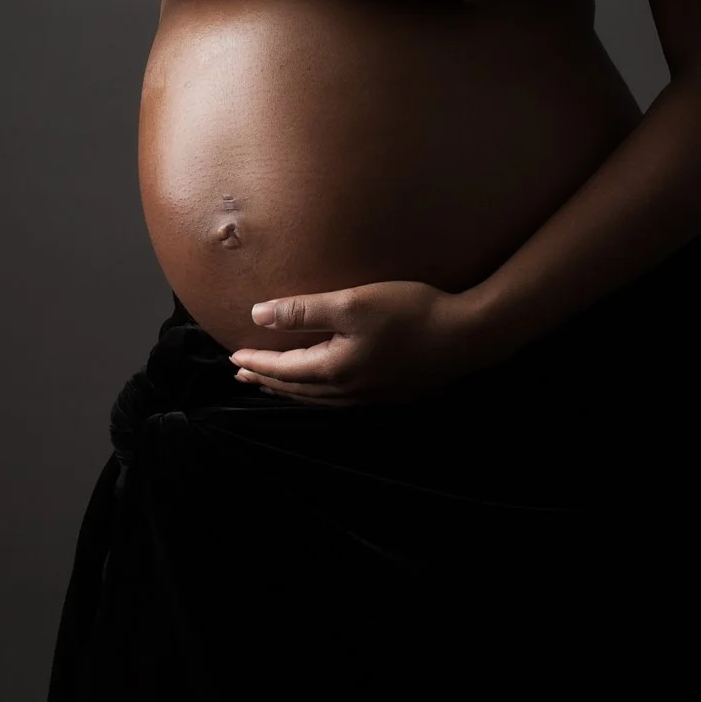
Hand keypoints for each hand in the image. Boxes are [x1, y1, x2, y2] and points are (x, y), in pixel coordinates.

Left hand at [227, 280, 472, 406]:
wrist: (467, 334)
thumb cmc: (409, 312)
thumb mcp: (352, 302)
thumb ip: (303, 310)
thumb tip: (257, 316)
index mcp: (335, 370)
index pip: (283, 370)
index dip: (257, 363)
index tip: (233, 359)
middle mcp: (349, 390)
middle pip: (297, 389)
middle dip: (268, 380)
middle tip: (243, 375)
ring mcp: (372, 395)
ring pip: (318, 398)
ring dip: (291, 389)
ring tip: (275, 383)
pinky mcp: (391, 393)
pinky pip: (340, 398)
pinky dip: (318, 392)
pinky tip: (325, 385)